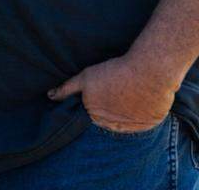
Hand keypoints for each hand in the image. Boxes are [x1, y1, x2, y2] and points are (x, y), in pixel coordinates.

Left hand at [49, 53, 176, 133]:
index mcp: (95, 116)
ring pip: (123, 122)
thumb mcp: (87, 77)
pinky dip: (140, 113)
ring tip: (128, 94)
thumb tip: (50, 96)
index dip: (95, 102)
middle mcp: (112, 126)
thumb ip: (68, 88)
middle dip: (108, 109)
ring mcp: (131, 127)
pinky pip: (141, 123)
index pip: (90, 114)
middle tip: (116, 91)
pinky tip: (139, 99)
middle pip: (106, 120)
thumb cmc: (116, 72)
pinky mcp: (148, 124)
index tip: (102, 91)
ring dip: (124, 112)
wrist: (148, 72)